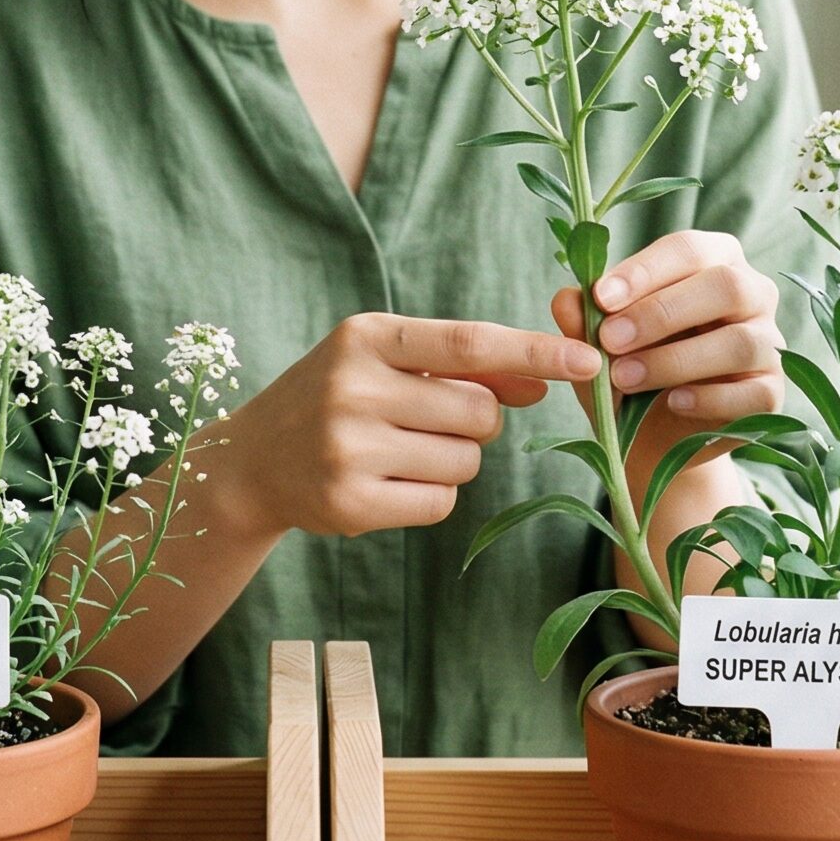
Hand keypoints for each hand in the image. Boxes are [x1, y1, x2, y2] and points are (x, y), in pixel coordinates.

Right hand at [198, 311, 602, 540]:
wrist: (250, 460)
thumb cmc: (335, 396)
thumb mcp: (386, 360)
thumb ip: (462, 365)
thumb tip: (543, 380)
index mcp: (367, 336)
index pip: (469, 342)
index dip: (535, 351)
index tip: (589, 359)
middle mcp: (354, 387)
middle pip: (479, 412)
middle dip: (478, 421)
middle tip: (432, 419)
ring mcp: (348, 448)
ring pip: (465, 461)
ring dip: (454, 460)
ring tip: (402, 449)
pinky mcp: (350, 504)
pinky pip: (440, 503)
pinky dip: (431, 495)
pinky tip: (388, 481)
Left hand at [548, 230, 784, 429]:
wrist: (652, 436)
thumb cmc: (628, 366)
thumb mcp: (596, 344)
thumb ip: (583, 320)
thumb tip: (566, 299)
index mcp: (712, 260)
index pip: (687, 249)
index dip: (644, 271)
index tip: (601, 297)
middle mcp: (752, 293)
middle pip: (724, 285)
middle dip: (661, 312)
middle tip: (610, 339)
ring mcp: (769, 343)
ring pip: (739, 342)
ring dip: (675, 360)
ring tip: (625, 378)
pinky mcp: (771, 392)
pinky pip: (753, 392)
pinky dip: (708, 398)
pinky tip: (672, 403)